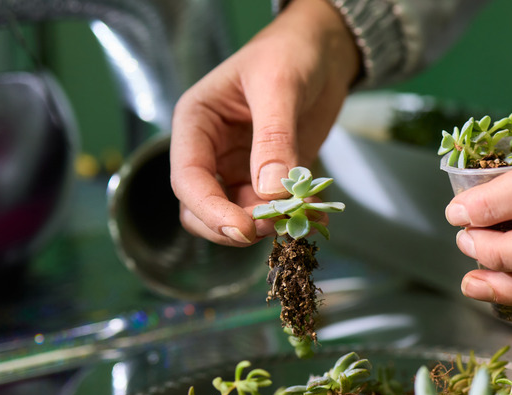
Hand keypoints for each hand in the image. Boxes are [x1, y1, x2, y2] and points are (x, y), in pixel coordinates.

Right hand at [170, 0, 359, 245]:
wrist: (323, 49)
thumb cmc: (289, 52)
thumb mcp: (280, 86)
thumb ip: (274, 138)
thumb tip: (270, 193)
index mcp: (196, 123)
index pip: (188, 179)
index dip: (210, 211)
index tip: (243, 229)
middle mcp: (212, 150)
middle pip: (202, 208)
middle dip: (234, 225)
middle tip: (272, 228)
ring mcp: (240, 166)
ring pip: (238, 214)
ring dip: (266, 225)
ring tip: (302, 217)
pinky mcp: (270, 177)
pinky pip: (273, 209)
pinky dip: (292, 216)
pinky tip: (317, 213)